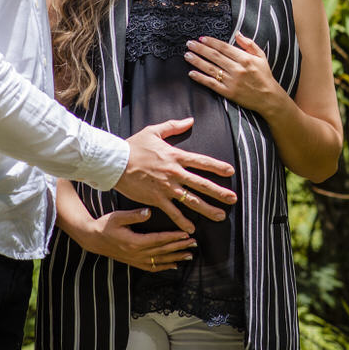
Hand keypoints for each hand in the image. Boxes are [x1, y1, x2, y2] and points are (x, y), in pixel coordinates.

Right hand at [69, 207, 196, 271]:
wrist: (92, 239)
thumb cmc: (105, 225)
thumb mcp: (117, 217)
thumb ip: (133, 215)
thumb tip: (149, 212)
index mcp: (134, 242)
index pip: (159, 240)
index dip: (173, 238)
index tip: (186, 235)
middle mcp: (136, 253)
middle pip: (162, 251)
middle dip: (179, 247)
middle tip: (194, 243)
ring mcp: (135, 260)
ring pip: (159, 261)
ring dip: (175, 258)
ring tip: (189, 255)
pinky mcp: (133, 262)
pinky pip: (151, 267)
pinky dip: (164, 267)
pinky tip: (174, 266)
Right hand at [116, 117, 236, 233]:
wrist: (115, 162)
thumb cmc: (133, 146)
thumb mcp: (153, 131)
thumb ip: (173, 126)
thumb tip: (190, 120)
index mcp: (175, 156)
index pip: (202, 162)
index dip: (217, 167)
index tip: (231, 172)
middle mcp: (174, 173)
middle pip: (201, 184)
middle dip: (219, 192)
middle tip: (233, 199)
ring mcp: (166, 187)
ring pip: (191, 200)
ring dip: (207, 209)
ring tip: (220, 216)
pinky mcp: (156, 199)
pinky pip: (172, 212)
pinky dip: (182, 221)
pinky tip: (192, 229)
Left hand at [185, 33, 282, 114]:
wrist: (268, 97)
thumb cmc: (264, 76)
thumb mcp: (261, 56)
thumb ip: (249, 44)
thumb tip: (237, 33)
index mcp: (245, 59)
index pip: (224, 47)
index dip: (211, 42)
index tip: (202, 38)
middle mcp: (237, 69)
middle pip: (215, 56)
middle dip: (200, 49)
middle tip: (189, 43)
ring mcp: (232, 81)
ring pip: (210, 69)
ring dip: (197, 61)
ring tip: (187, 55)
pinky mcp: (228, 92)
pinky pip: (211, 84)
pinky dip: (200, 78)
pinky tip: (191, 73)